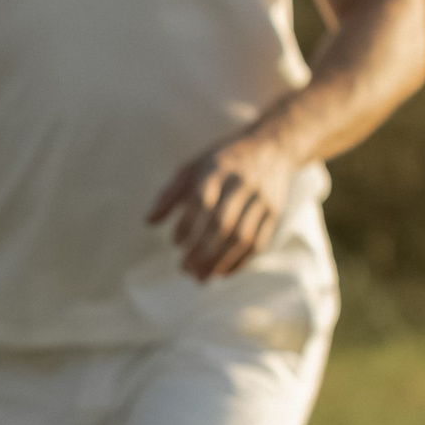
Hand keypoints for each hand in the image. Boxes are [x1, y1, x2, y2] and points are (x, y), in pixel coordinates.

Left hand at [148, 125, 297, 280]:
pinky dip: (240, 261)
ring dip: (219, 262)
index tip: (176, 243)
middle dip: (202, 251)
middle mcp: (242, 184)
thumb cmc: (222, 161)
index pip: (202, 201)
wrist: (271, 146)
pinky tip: (222, 273)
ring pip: (242, 237)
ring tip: (200, 277)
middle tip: (185, 269)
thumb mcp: (193, 167)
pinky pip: (258, 242)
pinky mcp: (274, 212)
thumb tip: (149, 222)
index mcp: (219, 169)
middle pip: (222, 224)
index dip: (188, 225)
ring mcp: (261, 199)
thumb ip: (170, 194)